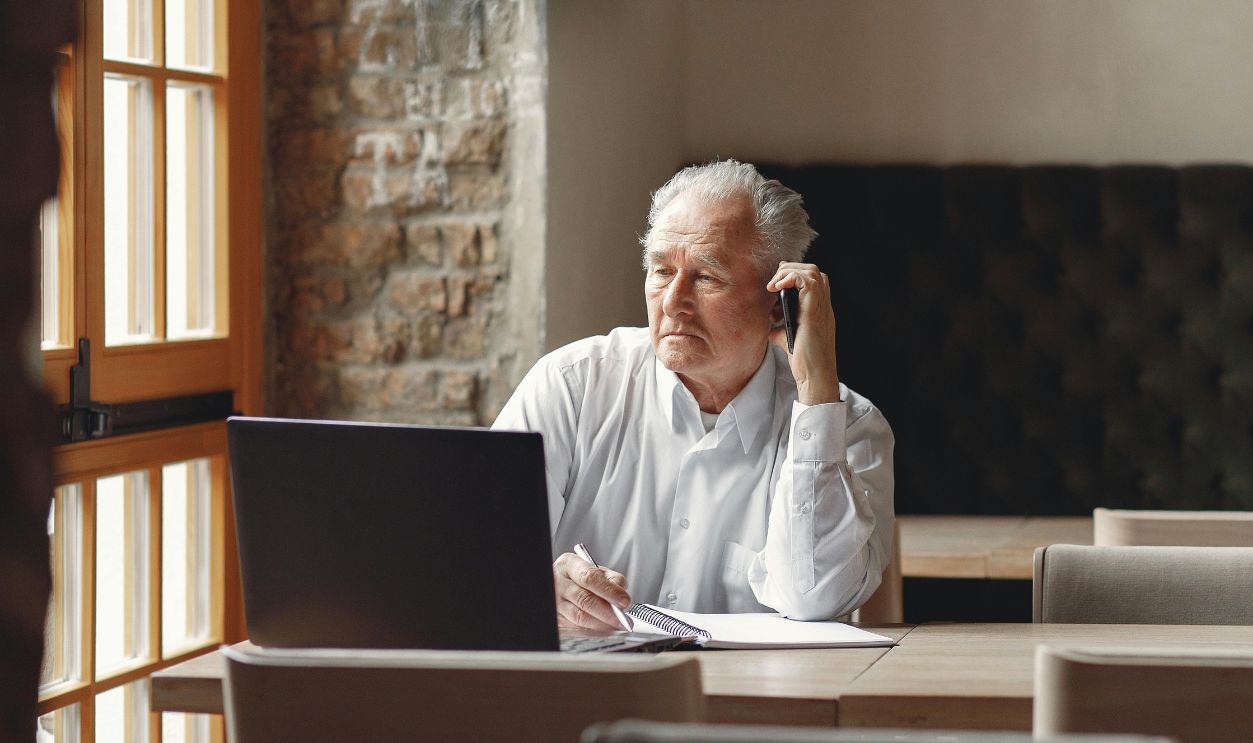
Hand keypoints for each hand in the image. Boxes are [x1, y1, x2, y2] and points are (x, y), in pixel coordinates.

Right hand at [552, 552, 632, 629]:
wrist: (565, 586)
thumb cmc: (585, 578)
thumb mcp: (600, 571)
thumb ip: (613, 580)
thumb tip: (622, 600)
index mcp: (569, 564)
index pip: (590, 577)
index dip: (609, 591)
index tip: (625, 601)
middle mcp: (558, 582)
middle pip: (584, 599)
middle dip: (607, 612)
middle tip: (622, 620)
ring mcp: (554, 602)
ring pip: (579, 616)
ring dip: (601, 624)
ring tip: (616, 626)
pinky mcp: (556, 619)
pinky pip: (576, 627)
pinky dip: (594, 630)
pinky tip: (605, 629)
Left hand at [766, 262, 840, 404]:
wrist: (814, 375)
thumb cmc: (803, 360)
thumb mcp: (786, 336)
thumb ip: (778, 325)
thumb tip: (765, 319)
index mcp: (819, 308)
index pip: (812, 279)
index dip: (794, 274)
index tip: (775, 283)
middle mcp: (823, 305)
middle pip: (813, 270)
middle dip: (789, 269)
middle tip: (773, 283)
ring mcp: (822, 307)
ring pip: (812, 272)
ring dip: (789, 272)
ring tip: (773, 286)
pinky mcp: (814, 312)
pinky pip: (807, 281)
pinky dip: (790, 278)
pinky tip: (776, 289)